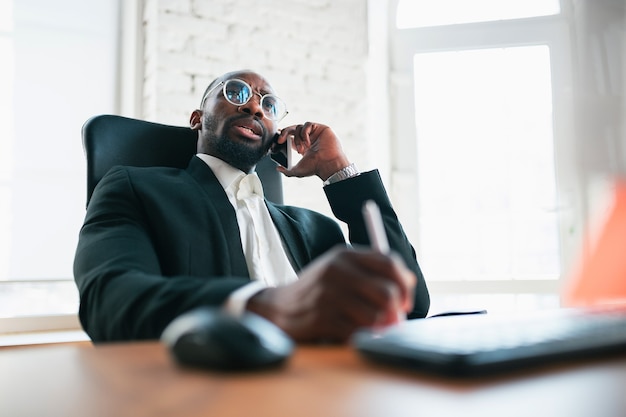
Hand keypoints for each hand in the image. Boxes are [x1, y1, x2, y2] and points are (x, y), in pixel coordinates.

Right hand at [246, 246, 416, 342]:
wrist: (279, 307)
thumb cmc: (318, 289)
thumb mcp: (339, 268)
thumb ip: (371, 270)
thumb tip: (409, 282)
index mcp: (344, 254)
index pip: (388, 262)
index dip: (404, 283)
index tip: (405, 299)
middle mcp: (337, 271)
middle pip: (387, 292)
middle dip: (397, 311)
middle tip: (394, 319)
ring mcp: (328, 295)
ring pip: (375, 316)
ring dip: (379, 326)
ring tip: (371, 326)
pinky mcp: (322, 318)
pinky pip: (358, 332)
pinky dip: (362, 336)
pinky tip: (354, 331)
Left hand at [273, 122, 350, 180]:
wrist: (328, 164)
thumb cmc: (315, 168)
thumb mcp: (297, 171)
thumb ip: (287, 171)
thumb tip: (278, 168)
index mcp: (303, 147)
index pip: (291, 137)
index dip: (283, 136)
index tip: (277, 140)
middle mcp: (309, 138)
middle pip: (292, 129)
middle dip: (284, 133)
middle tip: (280, 141)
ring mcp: (315, 133)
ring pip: (299, 127)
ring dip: (297, 138)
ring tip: (301, 149)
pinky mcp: (320, 128)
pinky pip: (308, 124)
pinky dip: (304, 133)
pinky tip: (308, 143)